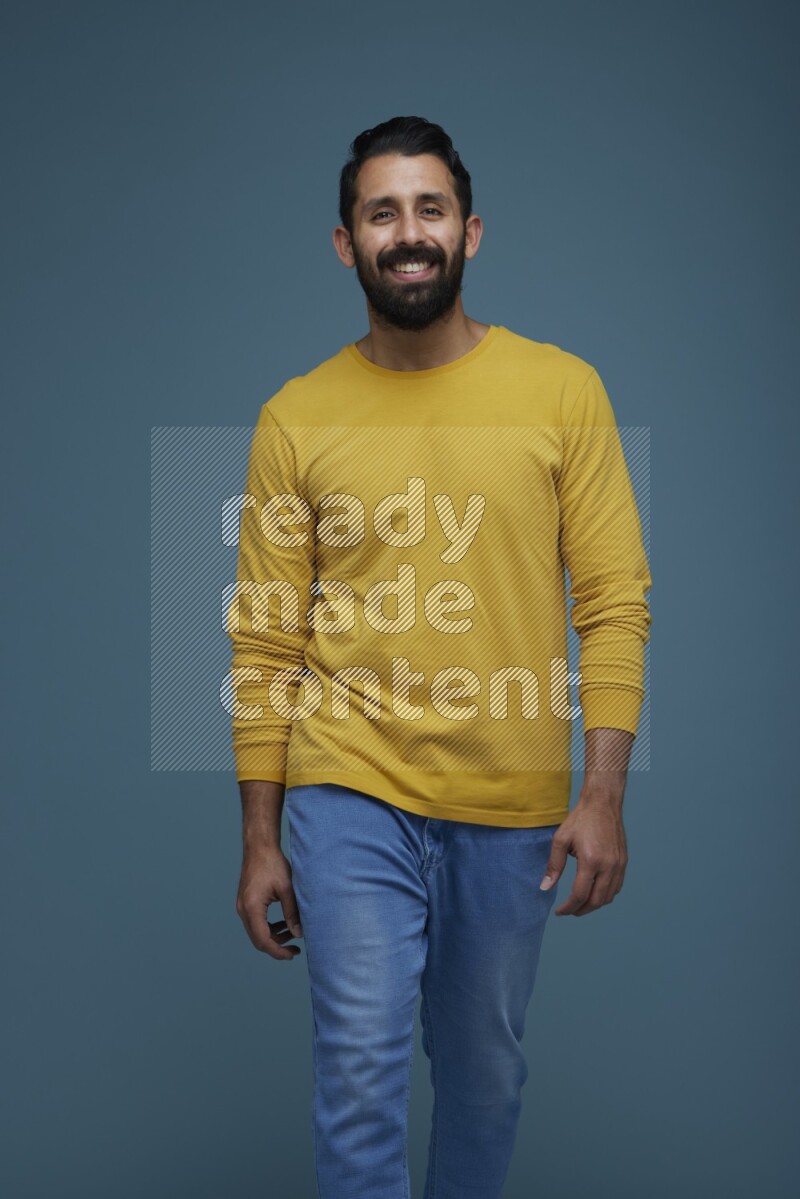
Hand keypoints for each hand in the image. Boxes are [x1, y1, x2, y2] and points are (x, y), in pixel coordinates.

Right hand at [236, 845, 303, 958]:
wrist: (259, 847)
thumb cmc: (273, 864)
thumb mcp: (287, 889)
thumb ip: (292, 913)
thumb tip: (298, 933)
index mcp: (252, 908)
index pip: (263, 940)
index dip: (278, 951)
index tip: (292, 955)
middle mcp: (243, 910)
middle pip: (258, 939)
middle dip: (277, 946)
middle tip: (295, 948)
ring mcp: (242, 907)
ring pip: (257, 932)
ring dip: (274, 936)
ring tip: (293, 932)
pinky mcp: (245, 903)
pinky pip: (256, 922)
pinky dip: (269, 927)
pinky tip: (283, 923)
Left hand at [539, 791, 627, 916]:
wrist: (603, 803)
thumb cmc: (580, 819)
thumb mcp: (561, 840)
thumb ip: (554, 866)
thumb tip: (545, 887)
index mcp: (591, 861)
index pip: (580, 895)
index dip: (568, 907)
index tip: (559, 912)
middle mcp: (608, 866)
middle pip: (596, 901)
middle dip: (581, 910)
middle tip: (569, 911)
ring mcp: (619, 865)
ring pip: (609, 897)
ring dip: (594, 905)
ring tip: (580, 904)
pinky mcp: (624, 862)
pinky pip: (616, 887)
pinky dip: (605, 895)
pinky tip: (594, 892)